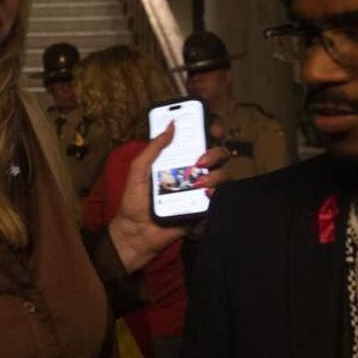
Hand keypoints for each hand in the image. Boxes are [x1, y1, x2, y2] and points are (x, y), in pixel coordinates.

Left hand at [107, 121, 230, 271]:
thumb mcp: (138, 170)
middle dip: (216, 152)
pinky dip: (215, 194)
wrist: (136, 232)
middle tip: (200, 160)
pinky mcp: (204, 208)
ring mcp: (200, 190)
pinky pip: (220, 198)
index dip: (211, 130)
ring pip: (223, 174)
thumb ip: (153, 148)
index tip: (212, 129)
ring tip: (198, 183)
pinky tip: (205, 195)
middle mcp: (193, 172)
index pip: (200, 139)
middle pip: (218, 154)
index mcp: (177, 159)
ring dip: (216, 174)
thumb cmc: (134, 200)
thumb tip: (171, 125)